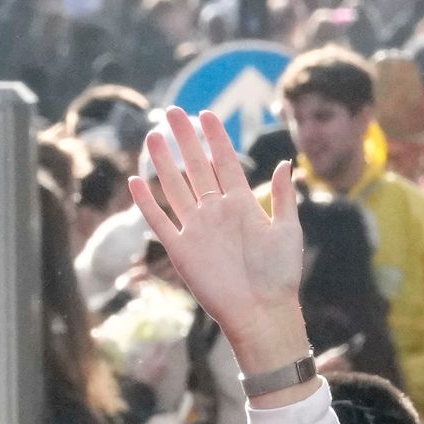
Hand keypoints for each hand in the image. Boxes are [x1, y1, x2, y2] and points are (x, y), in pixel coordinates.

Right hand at [122, 106, 310, 370]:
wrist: (262, 312)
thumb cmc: (280, 276)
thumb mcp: (287, 231)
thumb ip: (284, 197)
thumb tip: (285, 162)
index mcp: (242, 205)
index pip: (225, 163)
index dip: (215, 139)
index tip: (206, 114)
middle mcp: (216, 212)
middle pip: (196, 168)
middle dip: (185, 139)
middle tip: (172, 111)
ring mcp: (197, 229)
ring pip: (175, 188)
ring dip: (164, 163)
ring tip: (153, 136)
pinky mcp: (182, 250)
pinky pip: (160, 222)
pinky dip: (147, 203)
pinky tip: (136, 181)